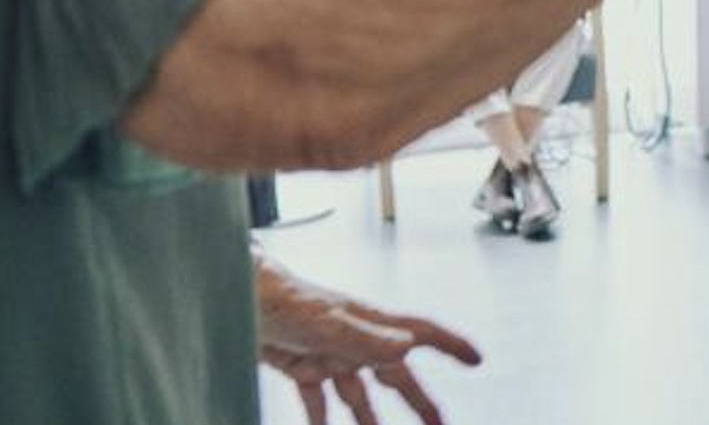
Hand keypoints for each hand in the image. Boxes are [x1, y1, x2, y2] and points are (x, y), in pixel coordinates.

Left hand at [257, 259, 480, 424]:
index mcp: (369, 324)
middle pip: (395, 375)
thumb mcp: (324, 322)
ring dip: (372, 420)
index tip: (475, 359)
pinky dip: (322, 421)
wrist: (234, 296)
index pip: (420, 332)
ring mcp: (329, 354)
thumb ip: (364, 338)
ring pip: (359, 395)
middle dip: (418, 401)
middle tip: (438, 424)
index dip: (449, 345)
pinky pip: (318, 402)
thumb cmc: (280, 298)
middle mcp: (355, 340)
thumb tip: (406, 349)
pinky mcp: (302, 367)